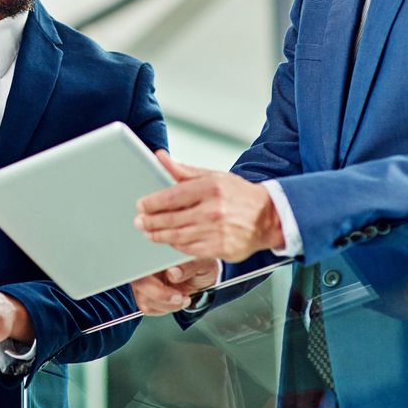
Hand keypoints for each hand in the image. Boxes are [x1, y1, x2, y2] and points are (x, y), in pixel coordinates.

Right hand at [131, 258, 219, 314]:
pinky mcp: (146, 296)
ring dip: (166, 304)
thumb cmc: (201, 265)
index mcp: (157, 251)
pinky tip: (176, 302)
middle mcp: (147, 265)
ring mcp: (145, 281)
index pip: (142, 259)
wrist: (204, 279)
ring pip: (143, 298)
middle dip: (160, 294)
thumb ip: (188, 265)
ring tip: (182, 298)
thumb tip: (173, 273)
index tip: (171, 277)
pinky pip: (148, 307)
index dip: (149, 271)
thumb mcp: (202, 262)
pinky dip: (164, 308)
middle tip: (179, 296)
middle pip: (139, 282)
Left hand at [134, 151, 284, 261]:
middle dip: (150, 221)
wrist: (268, 218)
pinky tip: (169, 240)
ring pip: (178, 236)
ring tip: (148, 232)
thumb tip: (160, 157)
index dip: (153, 202)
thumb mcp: (213, 176)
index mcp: (210, 188)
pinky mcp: (220, 249)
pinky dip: (176, 245)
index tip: (141, 205)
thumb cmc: (239, 195)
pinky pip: (189, 249)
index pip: (172, 196)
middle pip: (172, 218)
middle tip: (139, 221)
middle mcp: (213, 210)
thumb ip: (184, 171)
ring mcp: (217, 231)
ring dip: (158, 235)